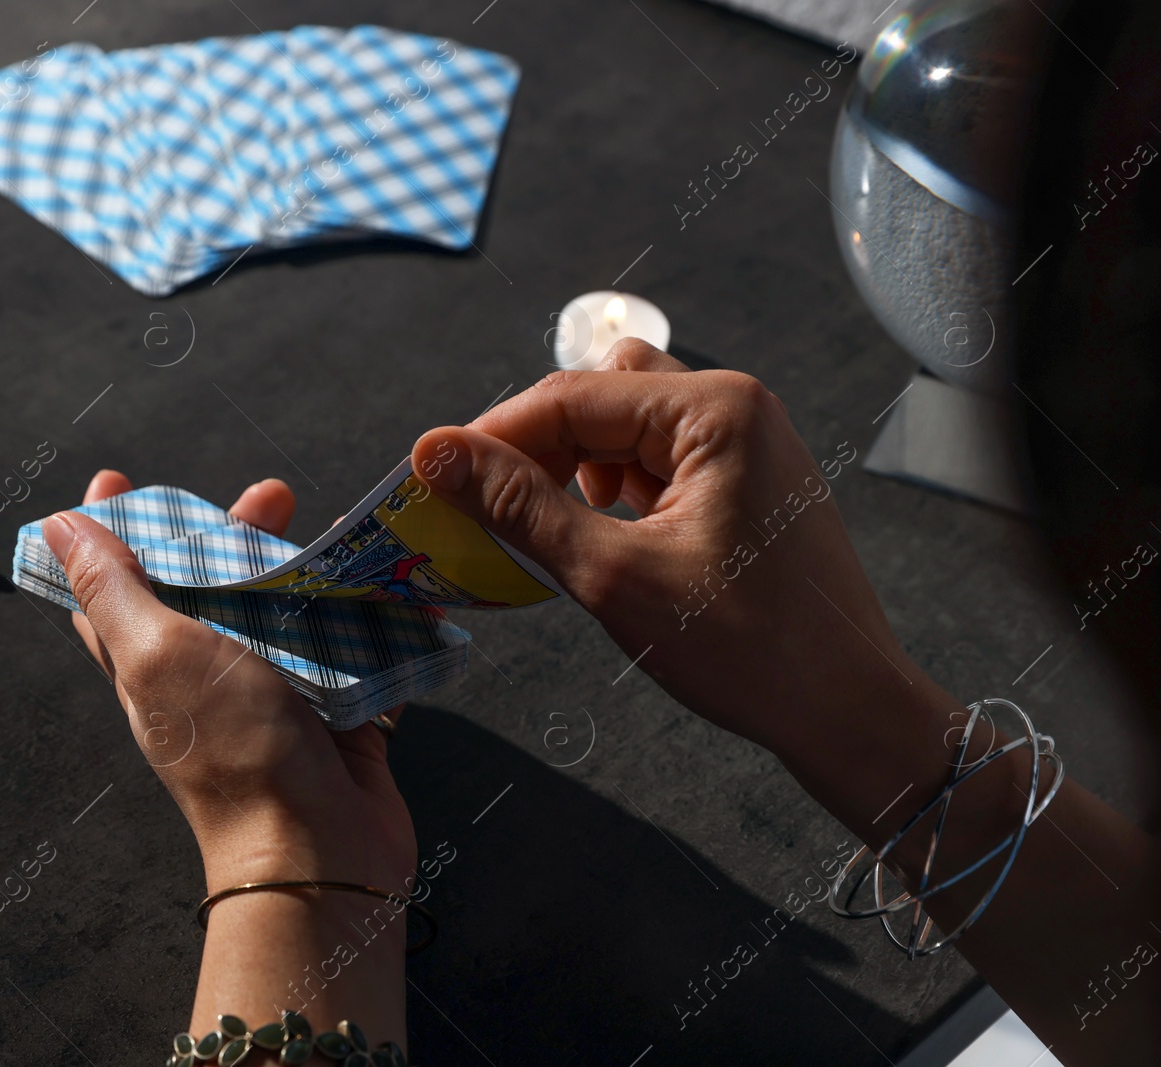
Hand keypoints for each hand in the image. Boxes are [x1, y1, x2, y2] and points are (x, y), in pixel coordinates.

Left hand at [42, 471, 416, 896]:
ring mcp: (274, 697)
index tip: (116, 478)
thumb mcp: (158, 653)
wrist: (317, 850)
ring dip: (306, 567)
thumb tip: (57, 527)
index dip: (107, 532)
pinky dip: (369, 615)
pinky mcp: (337, 713)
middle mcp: (207, 677)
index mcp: (151, 663)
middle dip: (233, 532)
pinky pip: (351, 650)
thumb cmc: (231, 749)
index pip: (111, 588)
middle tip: (273, 494)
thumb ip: (113, 589)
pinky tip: (389, 581)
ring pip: (284, 613)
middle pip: (210, 587)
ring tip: (338, 532)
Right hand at [410, 342, 957, 821]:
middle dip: (539, 449)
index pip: (571, 397)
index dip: (493, 437)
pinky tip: (604, 542)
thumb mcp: (613, 576)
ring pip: (625, 427)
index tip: (431, 478)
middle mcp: (735, 407)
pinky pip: (657, 461)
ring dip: (577, 470)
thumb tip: (434, 453)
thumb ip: (519, 508)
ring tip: (557, 535)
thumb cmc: (746, 648)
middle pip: (599, 396)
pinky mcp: (745, 481)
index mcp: (715, 409)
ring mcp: (746, 443)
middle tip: (493, 514)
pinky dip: (614, 491)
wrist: (845, 710)